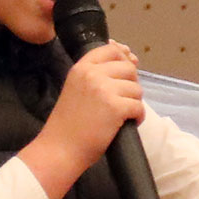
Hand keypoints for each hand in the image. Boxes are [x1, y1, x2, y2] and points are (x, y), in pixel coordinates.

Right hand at [18, 41, 143, 198]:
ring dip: (134, 102)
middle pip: (128, 68)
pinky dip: (138, 117)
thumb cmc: (68, 123)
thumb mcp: (76, 89)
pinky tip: (128, 123)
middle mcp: (92, 74)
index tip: (126, 71)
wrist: (60, 148)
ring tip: (123, 115)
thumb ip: (95, 75)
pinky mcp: (115, 107)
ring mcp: (104, 90)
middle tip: (123, 99)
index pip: (110, 49)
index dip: (124, 57)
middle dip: (131, 84)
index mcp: (81, 68)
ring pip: (136, 88)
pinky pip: (139, 106)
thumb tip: (129, 59)